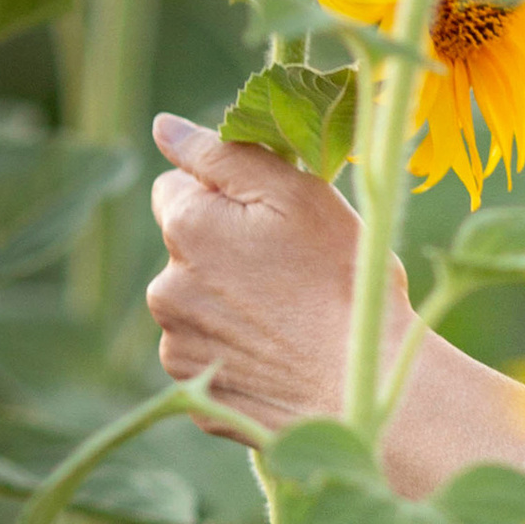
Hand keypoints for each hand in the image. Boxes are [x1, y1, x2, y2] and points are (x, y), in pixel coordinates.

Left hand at [145, 112, 396, 439]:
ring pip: (197, 304)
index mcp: (185, 228)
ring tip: (290, 317)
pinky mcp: (195, 395)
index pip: (178, 188)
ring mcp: (177, 347)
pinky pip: (209, 355)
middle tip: (290, 270)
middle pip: (187, 249)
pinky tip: (281, 355)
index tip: (271, 222)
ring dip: (229, 302)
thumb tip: (163, 128)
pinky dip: (236, 352)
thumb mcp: (297, 193)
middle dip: (224, 250)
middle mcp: (164, 288)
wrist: (361, 387)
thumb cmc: (341, 280)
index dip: (226, 198)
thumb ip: (222, 154)